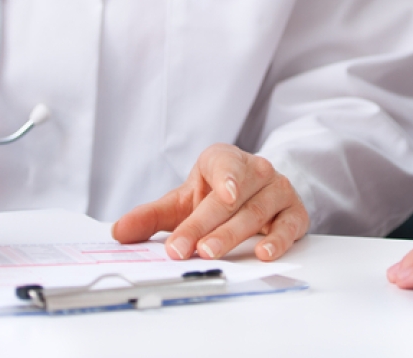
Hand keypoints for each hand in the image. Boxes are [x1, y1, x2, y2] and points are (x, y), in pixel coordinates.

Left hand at [111, 144, 308, 262]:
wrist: (253, 192)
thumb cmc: (215, 195)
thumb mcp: (181, 202)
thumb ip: (150, 217)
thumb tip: (118, 232)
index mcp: (224, 159)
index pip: (221, 166)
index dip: (221, 180)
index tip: (221, 195)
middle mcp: (256, 170)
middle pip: (232, 198)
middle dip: (206, 224)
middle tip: (185, 248)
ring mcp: (277, 191)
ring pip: (256, 213)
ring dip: (233, 235)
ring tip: (211, 252)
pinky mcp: (294, 213)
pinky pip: (289, 225)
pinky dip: (279, 239)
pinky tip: (264, 252)